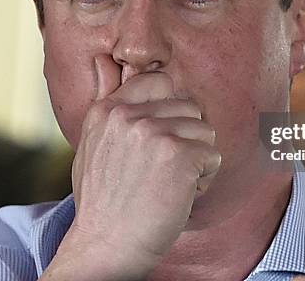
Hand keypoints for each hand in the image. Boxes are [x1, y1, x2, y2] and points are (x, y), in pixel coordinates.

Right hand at [40, 57, 220, 280]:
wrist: (106, 246)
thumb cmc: (103, 201)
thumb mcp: (91, 143)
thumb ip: (106, 104)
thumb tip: (104, 58)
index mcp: (107, 110)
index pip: (159, 81)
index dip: (171, 107)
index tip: (165, 136)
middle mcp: (128, 115)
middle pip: (189, 107)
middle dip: (186, 139)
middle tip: (164, 170)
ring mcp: (154, 133)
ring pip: (205, 131)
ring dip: (197, 160)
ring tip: (170, 184)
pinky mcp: (179, 155)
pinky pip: (213, 156)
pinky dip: (203, 180)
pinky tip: (178, 195)